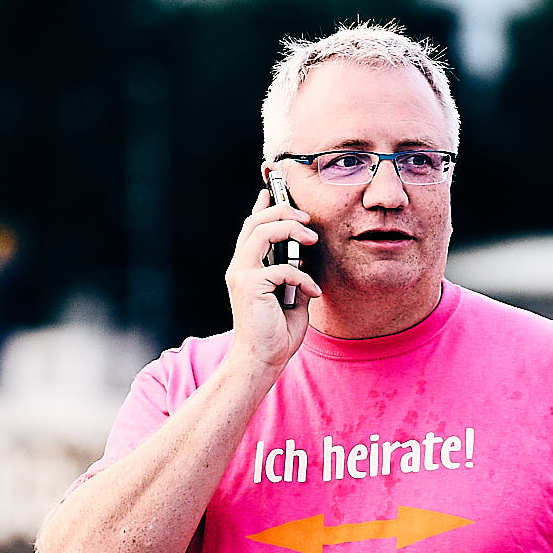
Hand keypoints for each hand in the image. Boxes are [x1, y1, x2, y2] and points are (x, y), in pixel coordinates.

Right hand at [225, 190, 319, 375]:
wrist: (262, 361)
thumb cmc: (276, 333)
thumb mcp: (292, 297)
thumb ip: (294, 274)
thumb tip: (305, 257)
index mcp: (247, 268)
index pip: (251, 228)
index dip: (262, 206)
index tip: (273, 191)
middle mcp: (239, 267)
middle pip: (255, 222)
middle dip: (283, 211)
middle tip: (307, 218)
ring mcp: (241, 275)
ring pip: (261, 232)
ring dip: (290, 229)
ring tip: (311, 239)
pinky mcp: (249, 286)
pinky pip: (281, 268)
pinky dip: (303, 277)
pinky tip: (313, 292)